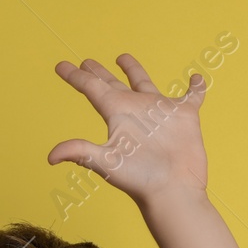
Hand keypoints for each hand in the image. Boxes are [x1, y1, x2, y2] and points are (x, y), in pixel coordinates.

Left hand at [48, 54, 208, 206]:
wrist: (173, 190)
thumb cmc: (140, 178)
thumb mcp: (106, 161)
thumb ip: (79, 151)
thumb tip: (51, 157)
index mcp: (117, 114)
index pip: (91, 90)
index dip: (75, 77)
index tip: (60, 66)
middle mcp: (136, 110)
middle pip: (113, 84)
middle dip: (99, 73)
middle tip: (87, 62)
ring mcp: (160, 113)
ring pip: (145, 84)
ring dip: (134, 70)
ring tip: (123, 57)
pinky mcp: (185, 117)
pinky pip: (192, 97)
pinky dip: (196, 88)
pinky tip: (196, 79)